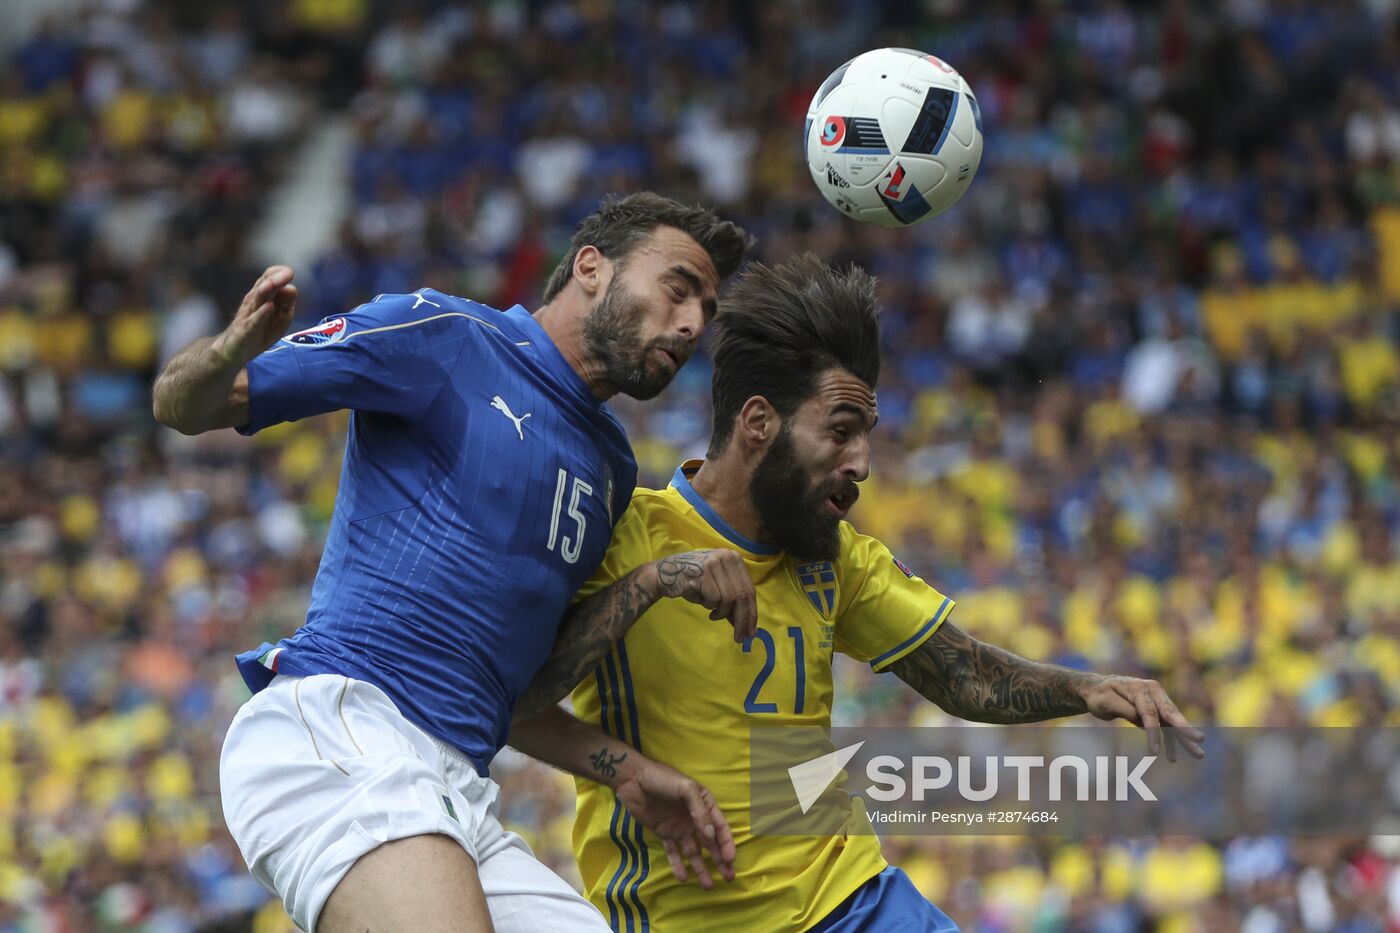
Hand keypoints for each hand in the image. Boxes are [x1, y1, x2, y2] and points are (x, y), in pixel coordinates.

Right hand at [210, 265, 297, 366]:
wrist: (236, 350)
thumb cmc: (261, 331)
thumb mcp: (280, 317)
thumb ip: (286, 302)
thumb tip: (292, 287)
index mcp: (264, 295)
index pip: (269, 276)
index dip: (281, 273)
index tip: (289, 275)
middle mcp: (254, 300)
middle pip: (264, 284)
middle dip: (276, 279)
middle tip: (288, 274)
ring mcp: (248, 314)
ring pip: (257, 299)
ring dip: (265, 291)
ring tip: (272, 285)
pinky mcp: (245, 330)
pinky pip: (253, 320)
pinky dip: (261, 313)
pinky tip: (269, 307)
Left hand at [613, 758, 735, 888]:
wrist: (633, 779)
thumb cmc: (662, 778)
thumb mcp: (685, 788)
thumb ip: (699, 810)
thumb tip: (710, 835)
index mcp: (704, 803)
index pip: (719, 826)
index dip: (726, 843)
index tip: (730, 859)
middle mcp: (695, 817)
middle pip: (710, 842)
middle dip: (720, 860)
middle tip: (729, 877)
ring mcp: (680, 827)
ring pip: (694, 851)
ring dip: (701, 868)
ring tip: (708, 885)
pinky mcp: (664, 833)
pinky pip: (673, 852)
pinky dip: (678, 865)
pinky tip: (683, 878)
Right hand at [649, 550, 756, 642]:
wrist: (663, 574)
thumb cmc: (693, 583)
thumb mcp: (717, 589)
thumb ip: (733, 602)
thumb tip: (748, 626)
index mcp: (734, 558)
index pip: (750, 590)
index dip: (752, 613)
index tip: (751, 632)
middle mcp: (727, 557)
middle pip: (743, 595)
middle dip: (742, 620)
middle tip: (740, 637)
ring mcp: (714, 563)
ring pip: (729, 599)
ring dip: (721, 612)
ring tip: (712, 613)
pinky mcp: (702, 572)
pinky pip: (714, 598)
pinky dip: (709, 606)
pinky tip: (701, 602)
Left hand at [1079, 675, 1204, 761]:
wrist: (1097, 688)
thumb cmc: (1100, 694)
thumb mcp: (1105, 701)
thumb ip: (1124, 709)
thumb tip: (1142, 719)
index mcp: (1139, 688)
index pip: (1149, 712)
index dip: (1153, 732)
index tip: (1154, 752)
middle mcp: (1152, 691)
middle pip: (1170, 713)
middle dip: (1185, 729)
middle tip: (1199, 739)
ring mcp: (1157, 700)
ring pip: (1172, 721)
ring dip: (1184, 738)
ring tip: (1199, 754)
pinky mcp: (1156, 709)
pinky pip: (1166, 726)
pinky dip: (1170, 741)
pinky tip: (1172, 757)